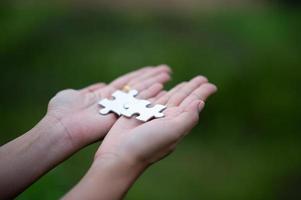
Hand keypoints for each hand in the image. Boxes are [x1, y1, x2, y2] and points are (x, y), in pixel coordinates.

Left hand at [46, 65, 170, 148]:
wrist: (61, 128)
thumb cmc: (61, 112)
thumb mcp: (73, 94)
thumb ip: (90, 90)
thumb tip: (101, 85)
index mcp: (105, 95)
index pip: (126, 82)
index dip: (140, 75)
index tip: (153, 69)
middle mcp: (116, 101)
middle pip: (137, 85)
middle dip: (152, 77)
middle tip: (167, 71)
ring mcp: (120, 107)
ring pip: (140, 91)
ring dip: (154, 82)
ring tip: (168, 74)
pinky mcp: (121, 115)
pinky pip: (137, 102)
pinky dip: (149, 94)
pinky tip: (161, 86)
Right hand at [95, 76, 216, 166]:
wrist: (120, 153)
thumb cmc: (147, 145)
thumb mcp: (173, 131)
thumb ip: (188, 117)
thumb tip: (200, 102)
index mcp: (177, 122)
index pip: (192, 103)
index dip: (202, 93)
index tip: (212, 85)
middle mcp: (166, 118)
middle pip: (182, 98)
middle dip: (192, 88)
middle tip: (202, 79)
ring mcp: (151, 115)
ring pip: (168, 98)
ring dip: (177, 89)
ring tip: (185, 83)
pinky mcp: (137, 112)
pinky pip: (150, 98)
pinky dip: (156, 91)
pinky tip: (162, 88)